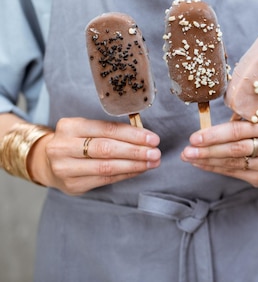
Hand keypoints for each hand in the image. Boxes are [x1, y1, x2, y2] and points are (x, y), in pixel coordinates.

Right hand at [30, 117, 160, 195]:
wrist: (48, 162)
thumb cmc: (77, 142)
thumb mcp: (87, 129)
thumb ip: (111, 131)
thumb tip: (145, 138)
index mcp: (70, 126)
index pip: (107, 129)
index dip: (132, 134)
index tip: (153, 138)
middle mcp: (63, 147)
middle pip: (106, 149)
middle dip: (135, 151)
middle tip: (155, 152)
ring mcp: (65, 168)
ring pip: (106, 166)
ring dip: (134, 165)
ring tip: (152, 162)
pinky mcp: (72, 185)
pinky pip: (105, 179)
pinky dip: (126, 174)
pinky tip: (139, 170)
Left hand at [181, 117, 257, 187]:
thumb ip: (238, 124)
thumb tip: (204, 131)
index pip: (238, 131)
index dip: (214, 134)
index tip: (195, 137)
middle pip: (235, 149)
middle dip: (208, 150)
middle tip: (187, 151)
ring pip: (233, 163)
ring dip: (208, 161)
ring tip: (190, 158)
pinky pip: (235, 173)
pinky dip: (216, 168)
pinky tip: (203, 164)